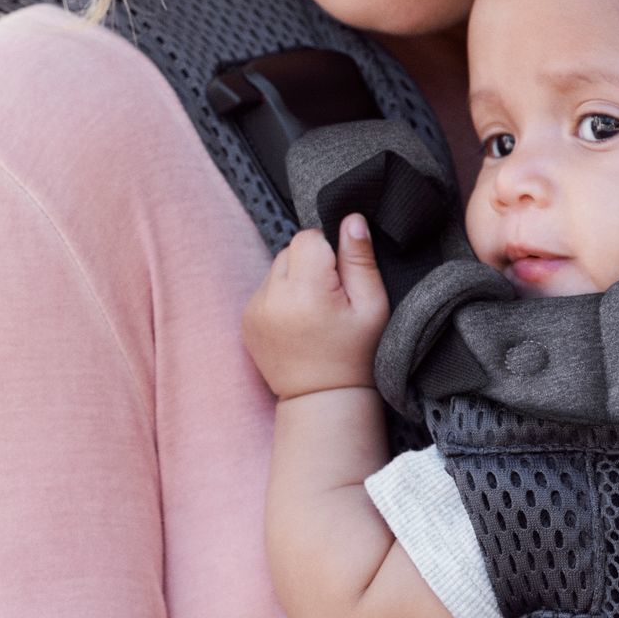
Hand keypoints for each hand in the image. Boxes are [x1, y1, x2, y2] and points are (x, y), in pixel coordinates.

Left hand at [242, 214, 386, 398]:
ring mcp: (254, 309)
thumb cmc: (355, 355)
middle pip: (290, 250)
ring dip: (295, 279)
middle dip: (311, 264)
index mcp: (306, 290)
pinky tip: (298, 321)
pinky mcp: (246, 320)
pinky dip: (281, 297)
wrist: (321, 399)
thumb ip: (360, 259)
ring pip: (276, 268)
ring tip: (313, 311)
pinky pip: (265, 290)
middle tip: (330, 297)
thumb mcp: (372, 306)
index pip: (309, 237)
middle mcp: (272, 297)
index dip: (329, 251)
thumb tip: (351, 218)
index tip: (342, 279)